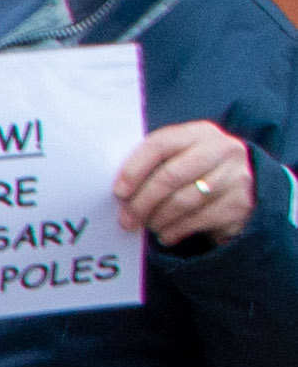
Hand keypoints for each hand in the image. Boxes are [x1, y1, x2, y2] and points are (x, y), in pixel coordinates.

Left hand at [113, 122, 261, 251]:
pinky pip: (197, 220)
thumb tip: (120, 191)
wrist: (248, 189)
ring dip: (157, 218)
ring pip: (183, 201)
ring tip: (148, 225)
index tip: (119, 192)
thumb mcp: (181, 158)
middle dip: (142, 202)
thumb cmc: (198, 172)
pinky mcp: (239, 203)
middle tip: (126, 220)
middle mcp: (221, 149)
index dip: (135, 169)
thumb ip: (155, 164)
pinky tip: (165, 234)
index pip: (160, 144)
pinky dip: (174, 230)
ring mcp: (235, 176)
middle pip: (170, 176)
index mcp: (199, 133)